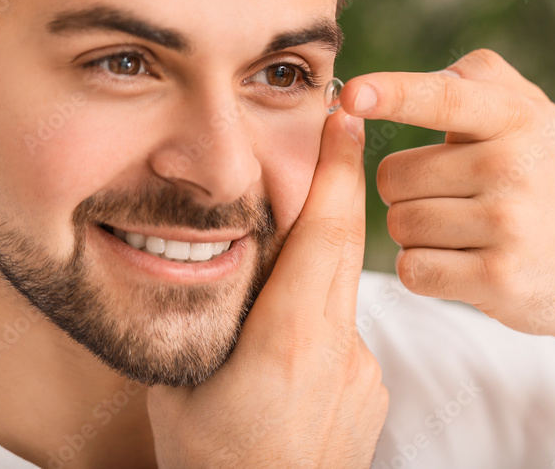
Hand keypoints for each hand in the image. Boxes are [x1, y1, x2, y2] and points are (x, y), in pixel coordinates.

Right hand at [147, 109, 387, 467]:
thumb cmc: (212, 463)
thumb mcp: (183, 384)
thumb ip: (203, 318)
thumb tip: (200, 265)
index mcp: (286, 339)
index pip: (322, 236)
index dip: (336, 172)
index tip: (345, 121)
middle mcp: (336, 347)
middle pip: (344, 245)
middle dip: (341, 185)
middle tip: (338, 133)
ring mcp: (361, 370)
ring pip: (340, 291)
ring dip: (317, 265)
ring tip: (275, 287)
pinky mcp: (372, 389)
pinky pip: (345, 332)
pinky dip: (319, 320)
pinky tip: (285, 359)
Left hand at [340, 49, 554, 344]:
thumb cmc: (542, 177)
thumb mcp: (528, 113)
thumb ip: (475, 78)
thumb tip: (395, 82)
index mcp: (517, 117)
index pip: (444, 98)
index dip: (394, 94)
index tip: (352, 94)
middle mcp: (515, 166)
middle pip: (395, 176)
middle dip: (407, 190)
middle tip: (455, 197)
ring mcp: (509, 225)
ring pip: (400, 224)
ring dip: (416, 231)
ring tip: (463, 230)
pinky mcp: (499, 279)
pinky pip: (413, 268)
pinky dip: (423, 269)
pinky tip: (462, 263)